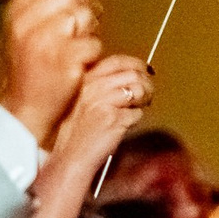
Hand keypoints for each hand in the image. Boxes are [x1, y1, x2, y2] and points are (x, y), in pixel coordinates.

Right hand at [0, 0, 103, 147]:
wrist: (27, 106)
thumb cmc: (34, 67)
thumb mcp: (29, 30)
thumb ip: (46, 3)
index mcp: (16, 12)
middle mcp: (27, 23)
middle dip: (87, 3)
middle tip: (90, 19)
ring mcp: (45, 41)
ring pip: (85, 16)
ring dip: (91, 29)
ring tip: (80, 44)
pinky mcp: (64, 60)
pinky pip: (93, 42)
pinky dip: (93, 51)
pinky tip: (81, 62)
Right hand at [48, 54, 152, 175]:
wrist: (71, 155)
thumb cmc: (79, 131)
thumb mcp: (86, 101)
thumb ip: (104, 86)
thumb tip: (134, 77)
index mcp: (86, 80)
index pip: (117, 62)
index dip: (137, 64)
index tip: (147, 71)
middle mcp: (93, 87)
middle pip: (133, 74)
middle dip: (147, 85)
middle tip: (147, 96)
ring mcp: (103, 101)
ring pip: (138, 89)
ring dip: (145, 99)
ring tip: (138, 108)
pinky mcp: (113, 118)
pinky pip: (137, 113)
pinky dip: (136, 119)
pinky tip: (125, 125)